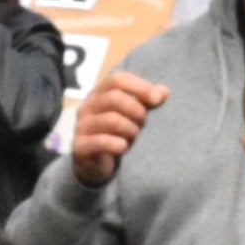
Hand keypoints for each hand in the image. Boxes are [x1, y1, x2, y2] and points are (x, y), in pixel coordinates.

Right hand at [67, 63, 167, 187]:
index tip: (158, 99)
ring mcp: (81, 126)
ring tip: (134, 137)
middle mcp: (87, 106)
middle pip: (114, 97)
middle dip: (136, 110)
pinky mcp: (80, 146)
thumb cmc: (115, 134)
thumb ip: (146, 101)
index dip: (140, 87)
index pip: (118, 79)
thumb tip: (164, 92)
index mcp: (99, 94)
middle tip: (144, 122)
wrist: (93, 164)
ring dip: (130, 129)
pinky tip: (124, 147)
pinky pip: (101, 141)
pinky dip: (118, 144)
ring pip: (111, 120)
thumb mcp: (131, 115)